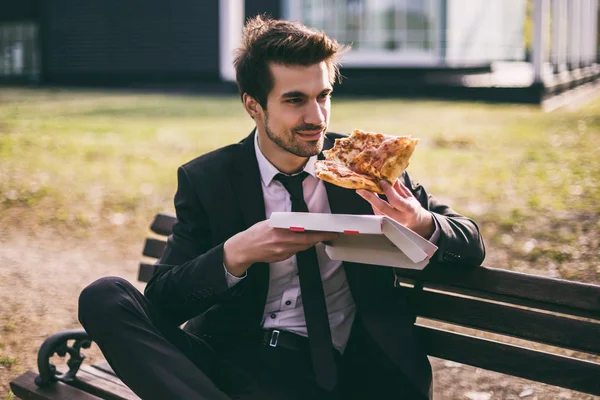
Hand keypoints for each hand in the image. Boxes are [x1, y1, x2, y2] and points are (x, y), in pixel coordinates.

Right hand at [223, 220, 338, 275]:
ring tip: (319, 236)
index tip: (329, 232)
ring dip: (311, 242)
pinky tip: (303, 242)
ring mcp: (282, 252)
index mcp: (280, 231)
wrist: (245, 249)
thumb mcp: (270, 223)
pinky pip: (295, 252)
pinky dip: (300, 246)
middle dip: (320, 239)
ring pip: (302, 248)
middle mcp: (282, 243)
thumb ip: (285, 223)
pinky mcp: (281, 258)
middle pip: (306, 243)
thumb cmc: (256, 233)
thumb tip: (301, 221)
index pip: (304, 233)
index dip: (319, 234)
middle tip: (331, 235)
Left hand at [356, 180, 433, 238]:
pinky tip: (370, 196)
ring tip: (363, 189)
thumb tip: (390, 176)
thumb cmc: (412, 207)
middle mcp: (399, 218)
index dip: (388, 190)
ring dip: (369, 199)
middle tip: (360, 189)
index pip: (395, 200)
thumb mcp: (409, 196)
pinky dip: (372, 203)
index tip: (381, 181)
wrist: (414, 222)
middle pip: (382, 207)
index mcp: (408, 209)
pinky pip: (376, 212)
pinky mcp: (385, 224)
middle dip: (370, 197)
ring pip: (377, 210)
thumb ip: (399, 187)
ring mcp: (391, 223)